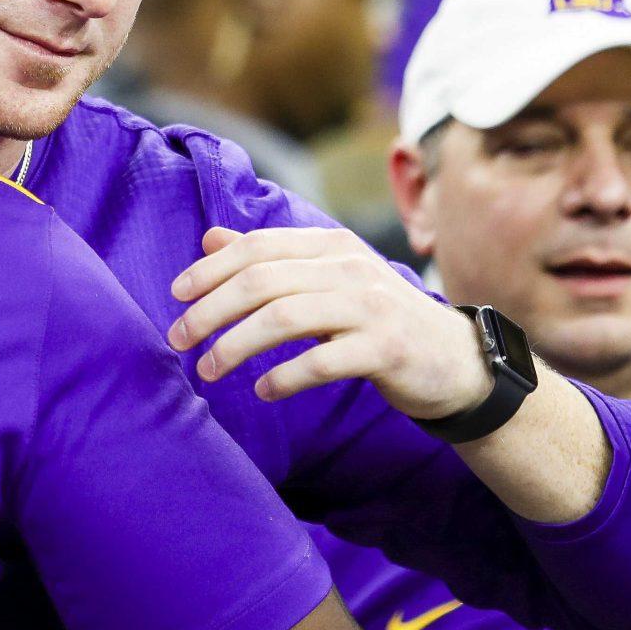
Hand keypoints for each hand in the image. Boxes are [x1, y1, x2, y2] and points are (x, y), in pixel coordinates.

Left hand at [167, 226, 488, 419]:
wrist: (454, 361)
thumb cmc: (377, 320)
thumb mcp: (327, 280)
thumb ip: (272, 259)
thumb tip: (210, 239)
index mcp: (332, 245)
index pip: (258, 247)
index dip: (211, 269)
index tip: (176, 296)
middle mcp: (350, 267)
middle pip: (262, 281)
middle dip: (211, 310)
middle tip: (179, 340)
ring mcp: (371, 307)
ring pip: (285, 318)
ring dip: (236, 345)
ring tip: (209, 371)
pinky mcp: (386, 349)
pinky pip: (323, 361)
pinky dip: (285, 377)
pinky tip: (263, 390)